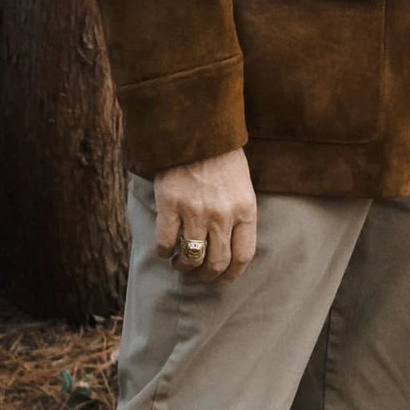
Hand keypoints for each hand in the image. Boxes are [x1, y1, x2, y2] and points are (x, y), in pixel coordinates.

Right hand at [153, 148, 257, 279]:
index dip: (231, 275)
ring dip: (184, 267)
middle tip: (197, 274)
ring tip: (180, 264)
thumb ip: (240, 215)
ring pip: (191, 257)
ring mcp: (196, 211)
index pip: (243, 256)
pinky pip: (166, 242)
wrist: (196, 129)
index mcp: (245, 209)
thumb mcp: (243, 185)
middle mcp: (223, 215)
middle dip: (206, 275)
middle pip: (216, 262)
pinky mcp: (170, 204)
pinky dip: (164, 252)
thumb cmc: (222, 157)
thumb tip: (231, 248)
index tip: (222, 280)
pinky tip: (164, 250)